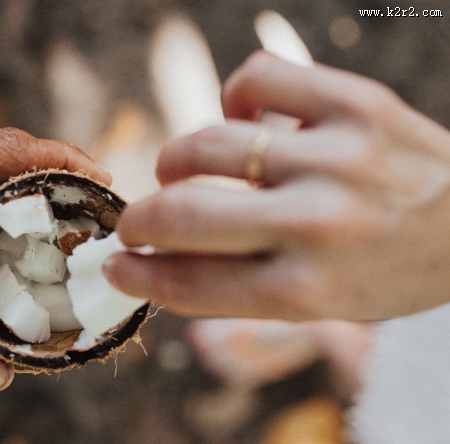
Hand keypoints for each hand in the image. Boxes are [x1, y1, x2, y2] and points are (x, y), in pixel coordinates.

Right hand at [105, 51, 449, 320]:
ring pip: (208, 144)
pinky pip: (256, 79)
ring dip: (174, 161)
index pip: (191, 284)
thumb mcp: (317, 307)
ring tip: (180, 170)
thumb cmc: (384, 273)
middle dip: (138, 221)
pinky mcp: (353, 103)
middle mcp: (319, 224)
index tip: (114, 266)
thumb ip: (237, 290)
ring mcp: (336, 157)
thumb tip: (151, 264)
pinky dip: (233, 101)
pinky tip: (243, 123)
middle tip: (134, 223)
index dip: (137, 276)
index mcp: (308, 290)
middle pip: (184, 214)